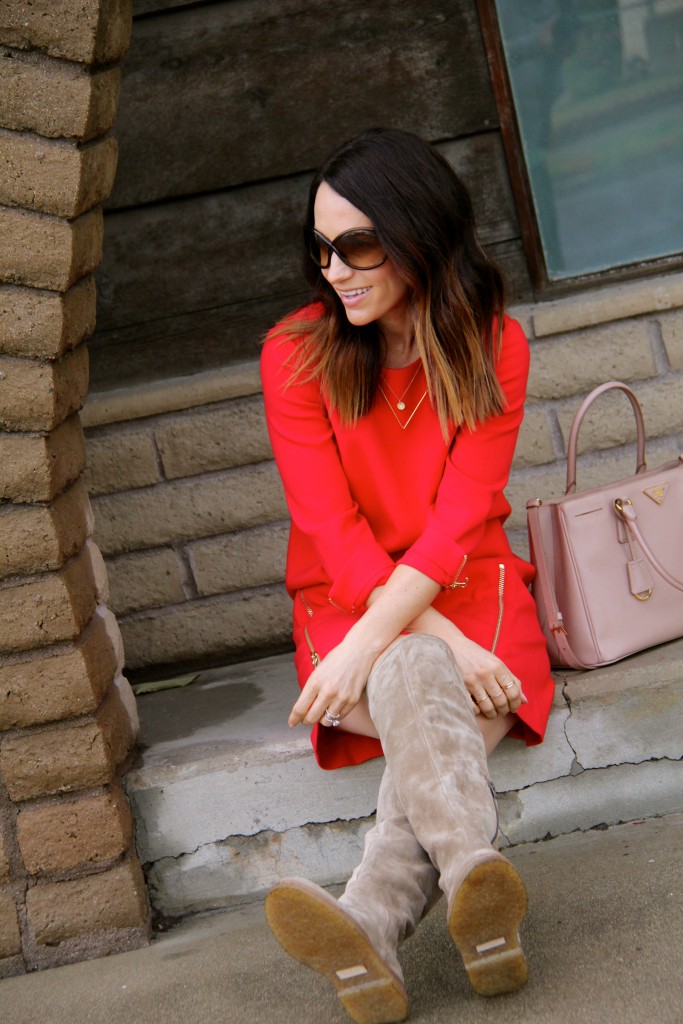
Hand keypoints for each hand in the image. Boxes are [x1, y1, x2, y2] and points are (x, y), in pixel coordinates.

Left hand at [288, 634, 376, 728]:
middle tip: (306, 718)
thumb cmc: (336, 659)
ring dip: (322, 719)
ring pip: (326, 721)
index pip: (300, 708)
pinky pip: (340, 717)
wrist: (359, 652)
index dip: (294, 718)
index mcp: (315, 682)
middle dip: (307, 720)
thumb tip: (305, 708)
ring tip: (322, 711)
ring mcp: (341, 697)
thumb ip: (311, 689)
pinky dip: (335, 715)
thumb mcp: (318, 671)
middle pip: (312, 718)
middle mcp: (327, 691)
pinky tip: (334, 707)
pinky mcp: (352, 700)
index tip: (292, 723)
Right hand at [406, 607, 526, 719]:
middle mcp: (486, 673)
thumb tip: (525, 701)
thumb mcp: (496, 663)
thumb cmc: (477, 656)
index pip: (513, 692)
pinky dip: (477, 711)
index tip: (514, 708)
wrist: (452, 644)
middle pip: (501, 701)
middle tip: (502, 711)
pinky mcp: (460, 685)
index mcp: (498, 666)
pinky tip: (479, 708)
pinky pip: (472, 707)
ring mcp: (472, 680)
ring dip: (492, 713)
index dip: (516, 704)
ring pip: (488, 706)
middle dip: (504, 710)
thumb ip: (512, 680)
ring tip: (492, 713)